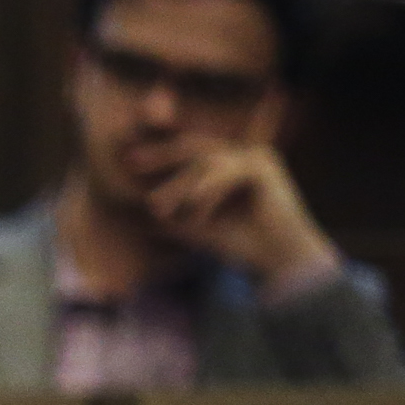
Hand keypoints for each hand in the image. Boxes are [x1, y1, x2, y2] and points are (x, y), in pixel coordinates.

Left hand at [143, 143, 339, 291]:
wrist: (276, 258)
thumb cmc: (239, 244)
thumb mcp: (193, 227)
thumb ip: (169, 217)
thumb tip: (136, 214)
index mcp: (229, 165)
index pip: (188, 152)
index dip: (159, 155)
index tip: (128, 164)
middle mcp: (244, 155)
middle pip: (194, 146)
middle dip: (161, 155)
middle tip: (132, 162)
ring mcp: (256, 158)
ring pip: (205, 161)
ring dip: (179, 186)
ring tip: (157, 208)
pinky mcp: (264, 168)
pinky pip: (226, 172)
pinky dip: (207, 191)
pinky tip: (194, 208)